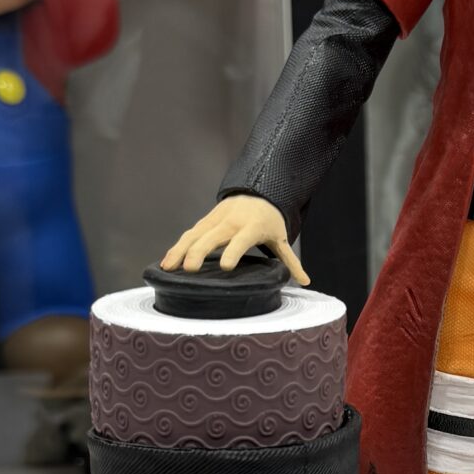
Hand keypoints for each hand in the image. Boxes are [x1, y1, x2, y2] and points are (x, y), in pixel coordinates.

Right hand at [162, 191, 307, 284]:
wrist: (258, 191)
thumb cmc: (270, 220)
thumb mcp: (282, 239)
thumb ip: (290, 262)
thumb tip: (305, 281)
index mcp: (252, 227)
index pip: (241, 240)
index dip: (234, 252)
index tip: (227, 267)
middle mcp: (231, 222)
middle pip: (212, 237)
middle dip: (199, 252)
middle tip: (189, 269)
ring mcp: (215, 220)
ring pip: (194, 234)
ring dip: (180, 249)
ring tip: (168, 267)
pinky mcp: (205, 221)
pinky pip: (189, 233)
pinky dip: (177, 246)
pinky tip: (167, 261)